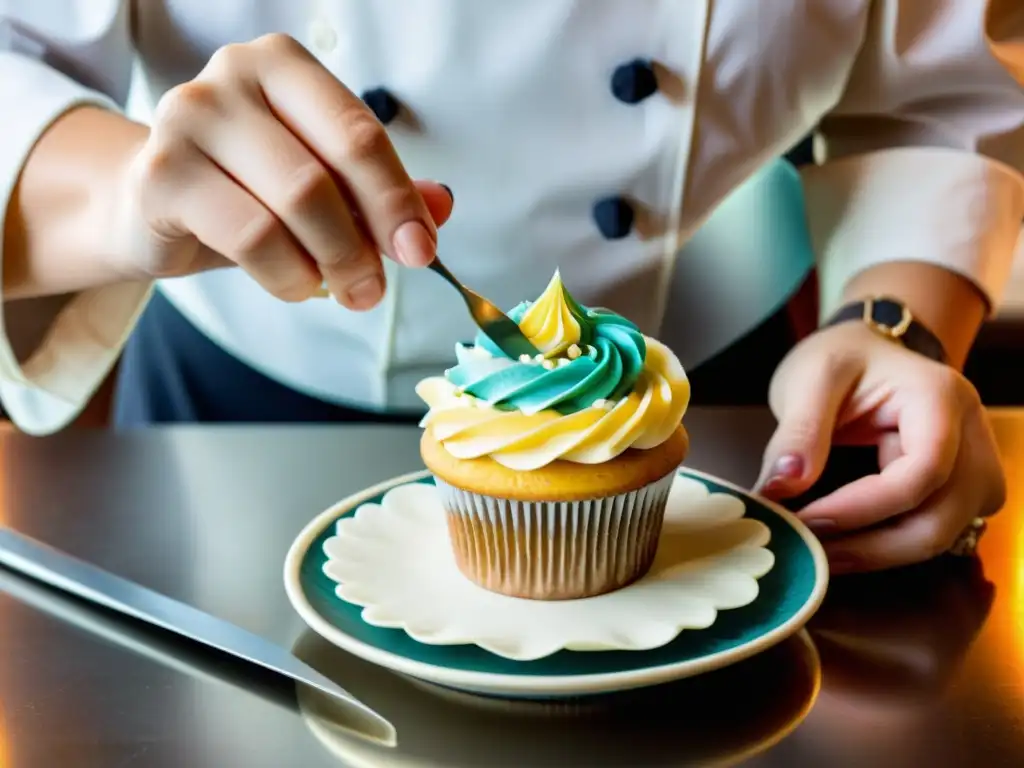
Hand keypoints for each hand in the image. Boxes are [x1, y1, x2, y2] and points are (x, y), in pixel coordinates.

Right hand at [110, 34, 452, 307]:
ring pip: (292, 206)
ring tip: (341, 290)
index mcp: (283, 64)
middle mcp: (233, 75)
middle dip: (366, 242)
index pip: (359, 134)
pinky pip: (251, 238)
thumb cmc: (245, 189)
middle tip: (377, 287)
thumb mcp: (319, 183)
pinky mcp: (161, 173)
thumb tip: (442, 206)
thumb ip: (377, 191)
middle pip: (327, 172)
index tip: (422, 250)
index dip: (398, 199)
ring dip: (330, 264)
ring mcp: (189, 118)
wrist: (148, 203)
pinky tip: (294, 285)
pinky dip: (287, 276)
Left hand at [755, 321, 1005, 573]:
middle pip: (941, 518)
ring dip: (879, 554)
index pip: (922, 471)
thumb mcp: (810, 378)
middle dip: (872, 546)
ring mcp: (974, 469)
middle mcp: (974, 437)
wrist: (868, 352)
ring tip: (820, 553)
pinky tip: (843, 545)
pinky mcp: (960, 493)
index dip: (864, 507)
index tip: (807, 521)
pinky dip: (889, 548)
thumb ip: (798, 431)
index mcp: (941, 398)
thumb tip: (780, 488)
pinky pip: (933, 534)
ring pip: (942, 537)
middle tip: (808, 551)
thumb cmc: (843, 358)